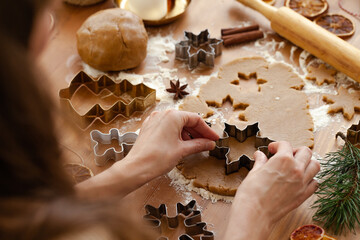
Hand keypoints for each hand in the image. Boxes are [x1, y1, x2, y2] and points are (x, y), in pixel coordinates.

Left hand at [77, 110, 218, 198]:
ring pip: (176, 124)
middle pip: (186, 120)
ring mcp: (154, 120)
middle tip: (207, 143)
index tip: (214, 139)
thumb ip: (198, 145)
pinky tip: (181, 144)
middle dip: (198, 132)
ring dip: (187, 134)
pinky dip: (176, 134)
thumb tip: (209, 143)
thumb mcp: (182, 151)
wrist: (136, 168)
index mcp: (173, 116)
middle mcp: (162, 114)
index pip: (195, 120)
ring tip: (195, 146)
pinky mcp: (148, 128)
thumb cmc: (158, 158)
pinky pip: (166, 127)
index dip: (207, 130)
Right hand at [224, 141, 319, 239]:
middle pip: (305, 152)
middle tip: (286, 155)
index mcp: (283, 160)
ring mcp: (302, 183)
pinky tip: (300, 180)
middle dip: (295, 150)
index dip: (277, 145)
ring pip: (315, 166)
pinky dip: (310, 179)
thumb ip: (261, 162)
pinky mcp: (303, 195)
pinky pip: (315, 183)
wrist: (255, 213)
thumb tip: (260, 156)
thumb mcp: (254, 172)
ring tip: (296, 166)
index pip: (285, 145)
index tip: (271, 149)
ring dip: (307, 163)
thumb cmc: (251, 193)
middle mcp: (296, 169)